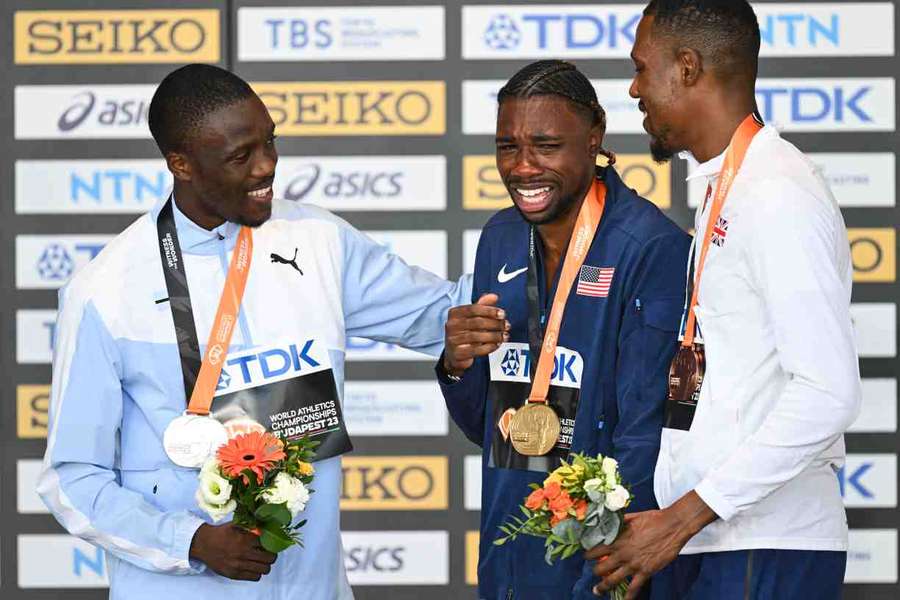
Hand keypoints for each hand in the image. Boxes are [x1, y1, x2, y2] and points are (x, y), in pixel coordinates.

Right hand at [189, 523, 276, 580]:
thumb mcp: (236, 525)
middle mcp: (244, 553)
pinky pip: (255, 577)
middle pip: (270, 558)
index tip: (271, 543)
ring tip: (262, 561)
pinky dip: (257, 573)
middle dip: (271, 555)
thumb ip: (251, 526)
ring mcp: (239, 565)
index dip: (271, 543)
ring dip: (265, 565)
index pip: (269, 544)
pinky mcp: (234, 574)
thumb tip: (265, 528)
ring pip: (264, 569)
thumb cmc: (221, 533)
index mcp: (246, 539)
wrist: (203, 544)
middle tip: (268, 553)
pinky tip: (254, 567)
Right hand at [443, 293, 509, 376]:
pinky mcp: (457, 353)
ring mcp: (452, 340)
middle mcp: (451, 326)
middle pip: (477, 322)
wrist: (454, 354)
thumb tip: (494, 296)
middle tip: (507, 326)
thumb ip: (482, 306)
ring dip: (495, 336)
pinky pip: (476, 350)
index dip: (490, 311)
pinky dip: (490, 347)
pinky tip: (497, 344)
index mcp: (454, 313)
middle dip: (495, 324)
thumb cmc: (464, 333)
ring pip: (477, 336)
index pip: (473, 309)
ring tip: (504, 336)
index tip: (502, 314)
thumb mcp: (471, 318)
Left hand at [585, 491, 716, 598]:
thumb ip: (618, 522)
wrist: (672, 526)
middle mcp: (622, 554)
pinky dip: (628, 597)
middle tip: (593, 572)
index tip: (586, 557)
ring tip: (597, 591)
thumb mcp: (631, 517)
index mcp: (617, 540)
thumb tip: (609, 520)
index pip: (595, 550)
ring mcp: (633, 565)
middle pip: (600, 568)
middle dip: (595, 571)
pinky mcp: (645, 572)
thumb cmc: (653, 519)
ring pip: (612, 580)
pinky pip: (634, 588)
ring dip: (602, 587)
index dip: (588, 555)